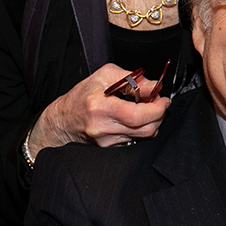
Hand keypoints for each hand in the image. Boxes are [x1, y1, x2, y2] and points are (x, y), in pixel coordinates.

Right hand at [27, 64, 170, 159]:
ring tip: (146, 108)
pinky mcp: (111, 149)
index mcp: (100, 108)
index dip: (157, 108)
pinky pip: (136, 140)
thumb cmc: (80, 97)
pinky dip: (142, 128)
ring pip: (144, 136)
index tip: (163, 99)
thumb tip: (154, 85)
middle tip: (159, 103)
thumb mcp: (103, 77)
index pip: (138, 115)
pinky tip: (136, 119)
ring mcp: (108, 142)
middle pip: (146, 129)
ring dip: (152, 122)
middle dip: (159, 115)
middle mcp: (104, 128)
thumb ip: (131, 78)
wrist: (62, 122)